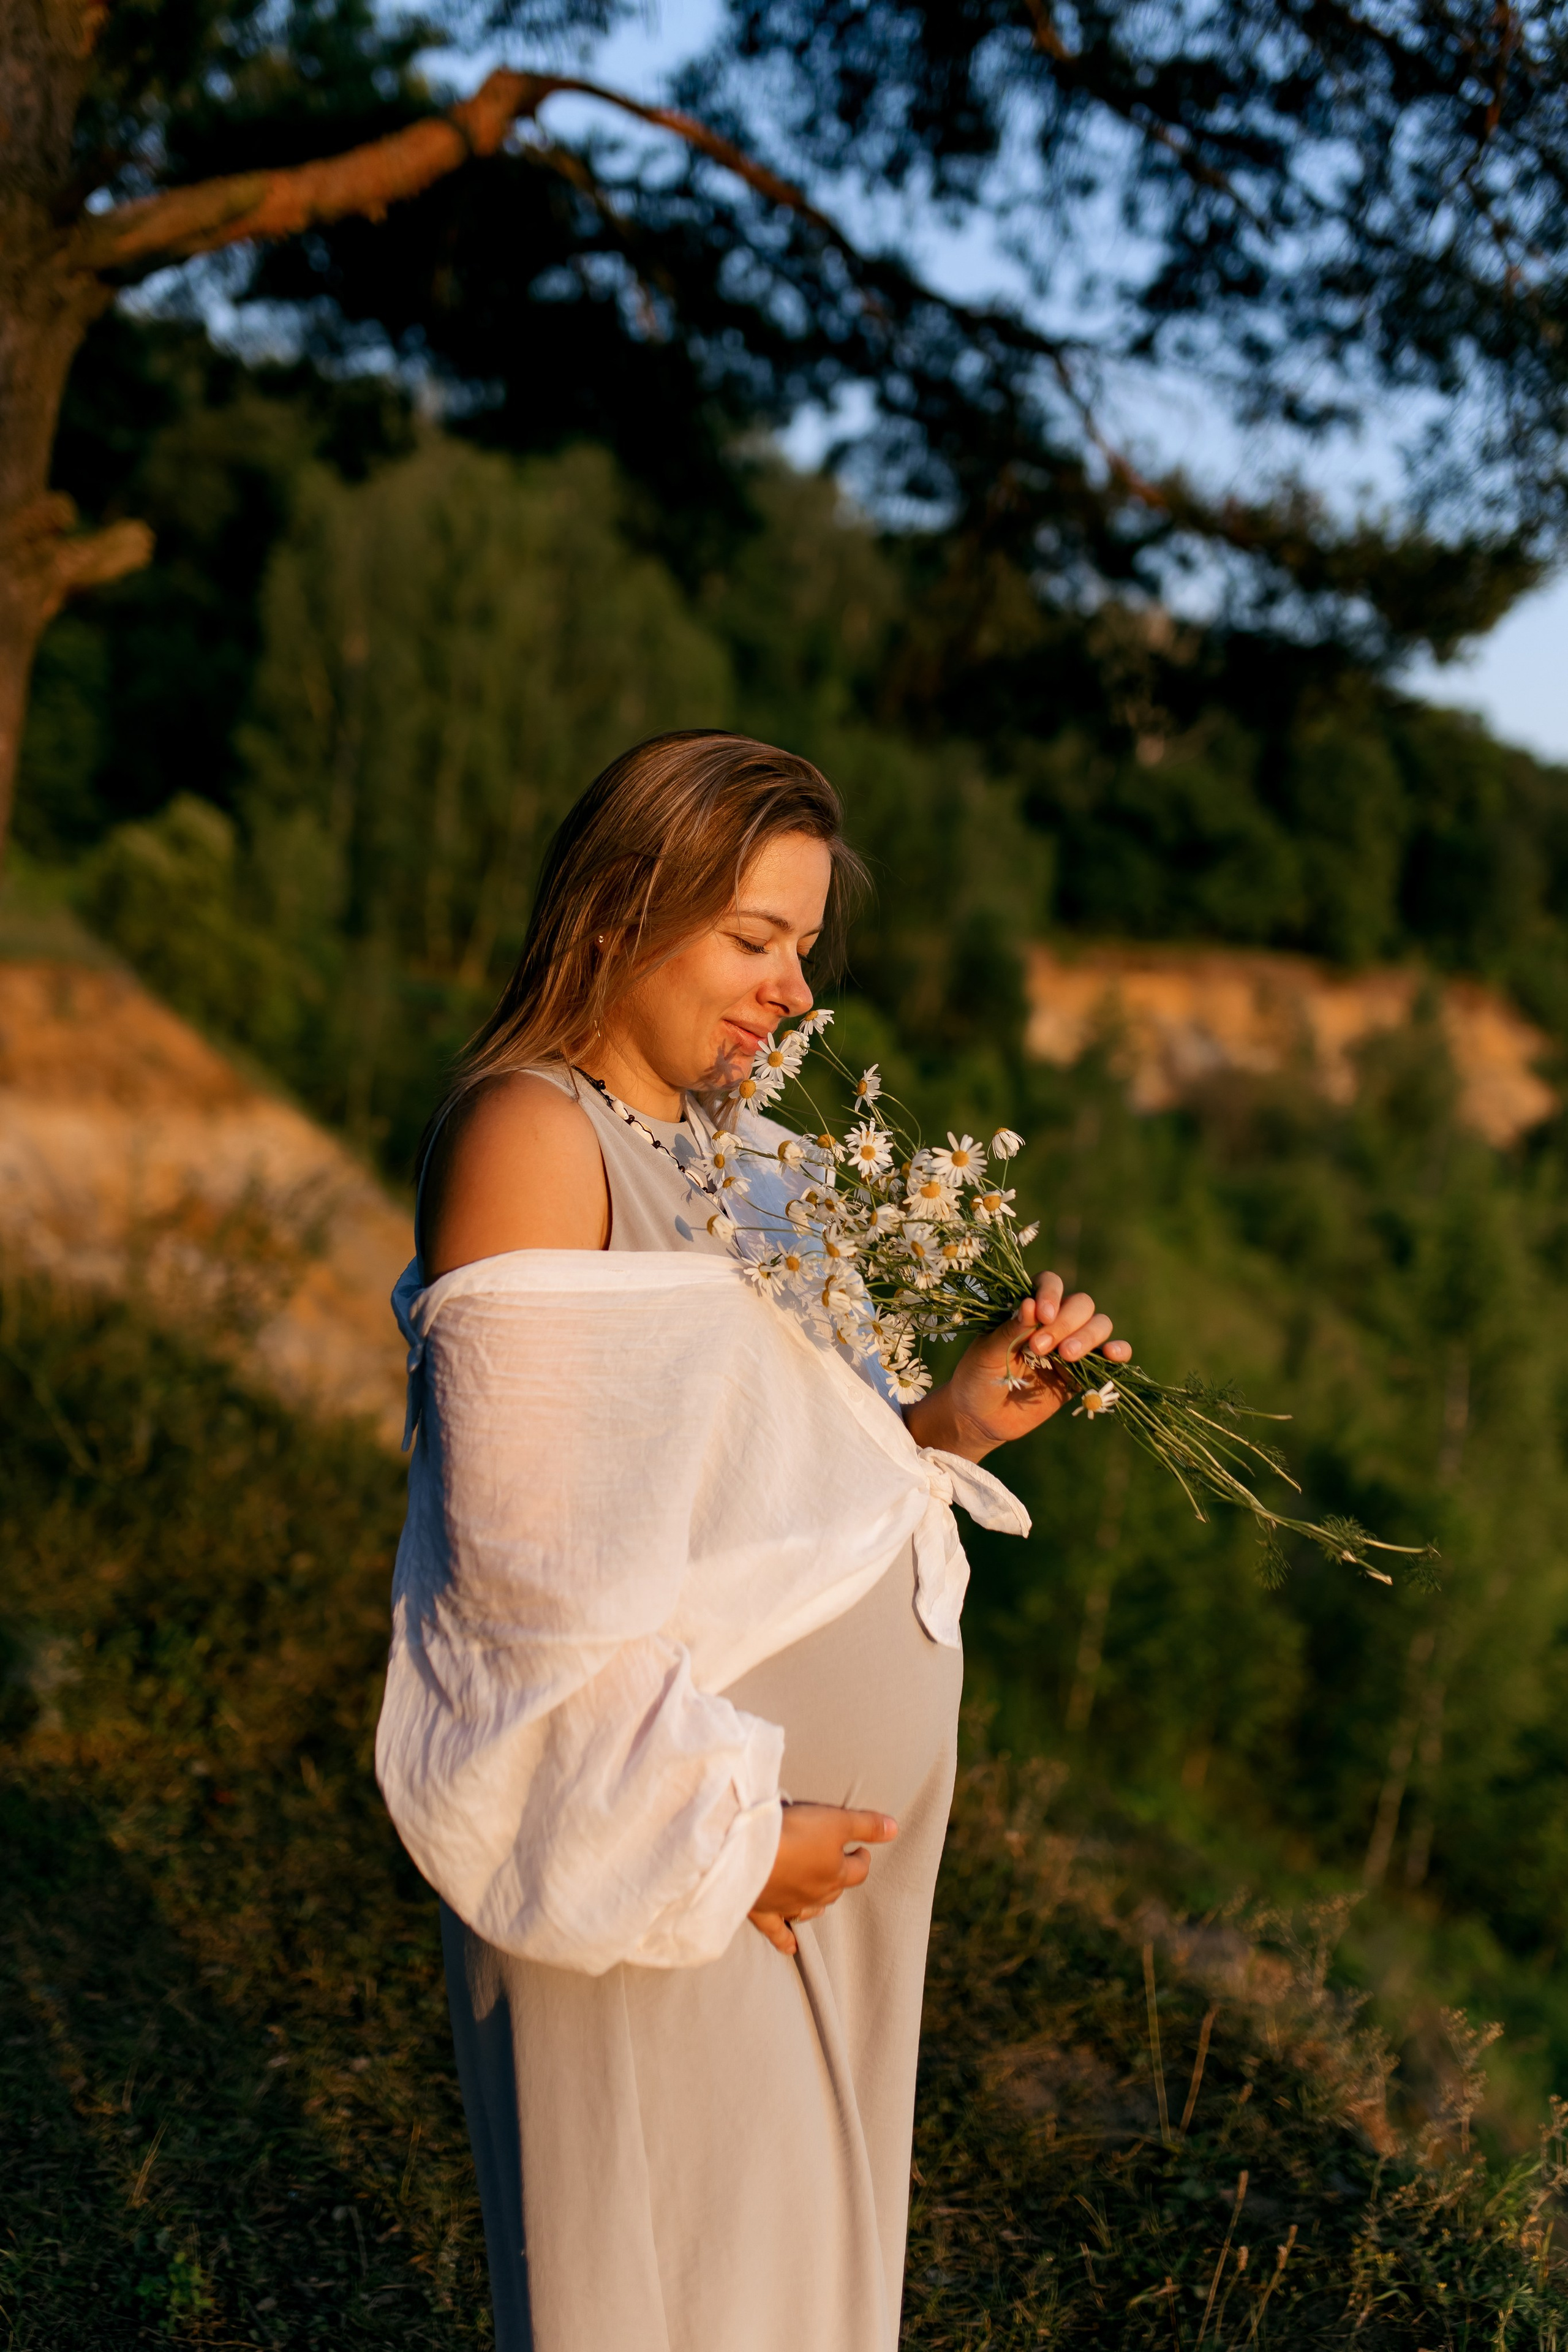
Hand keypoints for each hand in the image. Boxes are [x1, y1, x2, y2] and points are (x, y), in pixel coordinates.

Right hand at [748, 1801, 897, 1956]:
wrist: (751, 1855)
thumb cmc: (796, 1835)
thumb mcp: (836, 1821)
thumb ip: (866, 1826)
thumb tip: (895, 1829)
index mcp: (836, 1874)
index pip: (858, 1869)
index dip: (862, 1857)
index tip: (861, 1848)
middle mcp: (817, 1894)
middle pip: (836, 1889)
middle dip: (840, 1876)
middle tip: (838, 1861)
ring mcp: (790, 1906)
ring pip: (812, 1909)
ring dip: (819, 1903)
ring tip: (821, 1896)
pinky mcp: (765, 1911)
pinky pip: (778, 1932)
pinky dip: (785, 1940)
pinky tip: (792, 1949)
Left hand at [901, 1269, 1130, 1463]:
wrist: (982, 1418)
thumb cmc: (978, 1378)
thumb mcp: (987, 1353)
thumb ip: (1011, 1331)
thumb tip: (1029, 1304)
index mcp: (1028, 1308)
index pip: (1050, 1283)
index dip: (1051, 1294)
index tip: (1042, 1315)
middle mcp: (1054, 1322)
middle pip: (1080, 1304)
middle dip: (1066, 1323)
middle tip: (1038, 1348)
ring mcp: (1071, 1346)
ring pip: (1099, 1325)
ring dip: (1088, 1336)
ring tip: (1067, 1357)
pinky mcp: (1082, 1372)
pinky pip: (1109, 1357)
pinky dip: (1117, 1351)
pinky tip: (1112, 1355)